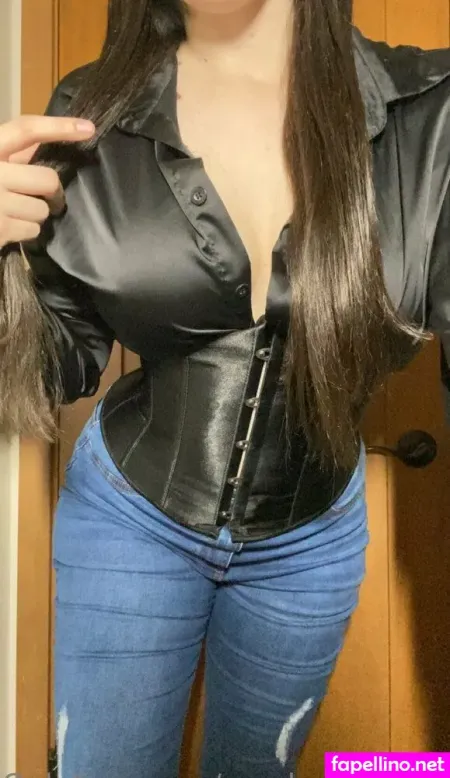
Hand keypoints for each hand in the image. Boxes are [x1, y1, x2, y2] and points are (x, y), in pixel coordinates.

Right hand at [0, 115, 94, 248]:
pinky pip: (33, 230)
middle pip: (48, 180)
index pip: (25, 130)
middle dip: (52, 192)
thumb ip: (11, 154)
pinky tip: (8, 226)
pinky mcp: (0, 229)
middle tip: (48, 197)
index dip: (58, 127)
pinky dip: (25, 231)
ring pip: (42, 210)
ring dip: (35, 214)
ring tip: (15, 212)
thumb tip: (46, 142)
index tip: (88, 128)